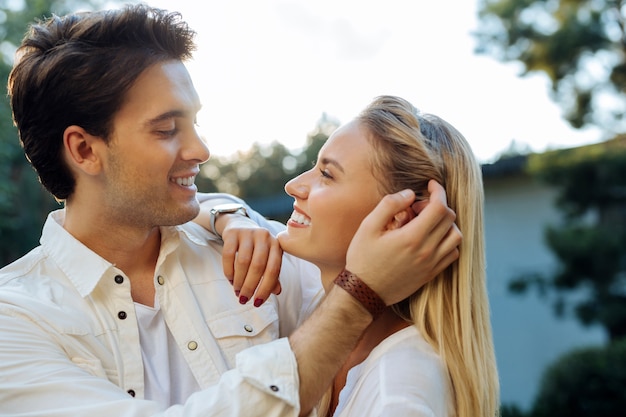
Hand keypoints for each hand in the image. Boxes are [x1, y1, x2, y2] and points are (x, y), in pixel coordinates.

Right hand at [219, 216, 282, 305]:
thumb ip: (272, 274)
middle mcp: (264, 237)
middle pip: (258, 266)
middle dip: (250, 286)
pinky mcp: (233, 233)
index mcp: (276, 245)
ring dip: (239, 280)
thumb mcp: (268, 258)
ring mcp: (248, 233)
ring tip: (237, 291)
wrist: (240, 225)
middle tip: (244, 299)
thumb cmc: (257, 248)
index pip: (273, 269)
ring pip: (243, 261)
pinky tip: (230, 279)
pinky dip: (229, 270)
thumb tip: (277, 291)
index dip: (266, 288)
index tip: (257, 302)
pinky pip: (228, 255)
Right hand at [345, 180, 460, 304]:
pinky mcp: (431, 274)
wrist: (364, 292)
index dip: (438, 191)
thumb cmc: (363, 258)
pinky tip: (431, 239)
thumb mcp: (368, 227)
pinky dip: (448, 241)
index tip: (431, 185)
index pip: (439, 207)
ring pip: (456, 236)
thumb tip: (410, 194)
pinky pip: (453, 254)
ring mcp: (431, 264)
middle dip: (438, 205)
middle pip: (450, 219)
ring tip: (427, 223)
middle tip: (418, 207)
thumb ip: (389, 205)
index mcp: (412, 237)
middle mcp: (426, 251)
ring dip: (446, 224)